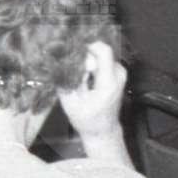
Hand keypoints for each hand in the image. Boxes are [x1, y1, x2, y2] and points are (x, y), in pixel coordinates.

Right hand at [59, 40, 130, 159]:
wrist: (103, 130)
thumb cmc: (87, 120)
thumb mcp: (70, 102)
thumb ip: (66, 80)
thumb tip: (57, 62)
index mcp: (109, 81)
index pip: (103, 51)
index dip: (87, 47)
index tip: (73, 54)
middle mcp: (118, 74)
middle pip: (99, 51)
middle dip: (84, 59)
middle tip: (75, 74)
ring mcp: (120, 72)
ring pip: (100, 55)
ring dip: (88, 63)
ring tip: (81, 80)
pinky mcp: (118, 72)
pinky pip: (103, 60)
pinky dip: (93, 66)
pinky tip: (87, 80)